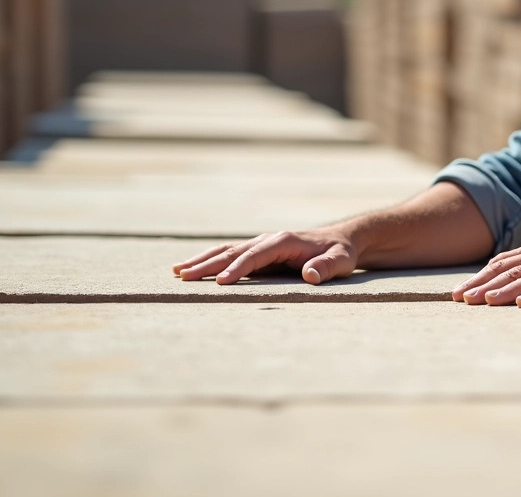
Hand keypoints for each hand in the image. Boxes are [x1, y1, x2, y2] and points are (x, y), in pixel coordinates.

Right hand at [172, 228, 356, 284]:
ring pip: (226, 250)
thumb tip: (310, 275)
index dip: (238, 269)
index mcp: (284, 241)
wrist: (342, 240)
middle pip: (233, 251)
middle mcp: (268, 239)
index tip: (220, 282)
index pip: (255, 256)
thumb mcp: (340, 261)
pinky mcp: (259, 251)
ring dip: (202, 260)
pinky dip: (211, 259)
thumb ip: (327, 267)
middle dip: (208, 264)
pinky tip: (193, 268)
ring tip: (178, 272)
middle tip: (183, 276)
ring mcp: (262, 244)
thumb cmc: (340, 253)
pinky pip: (231, 254)